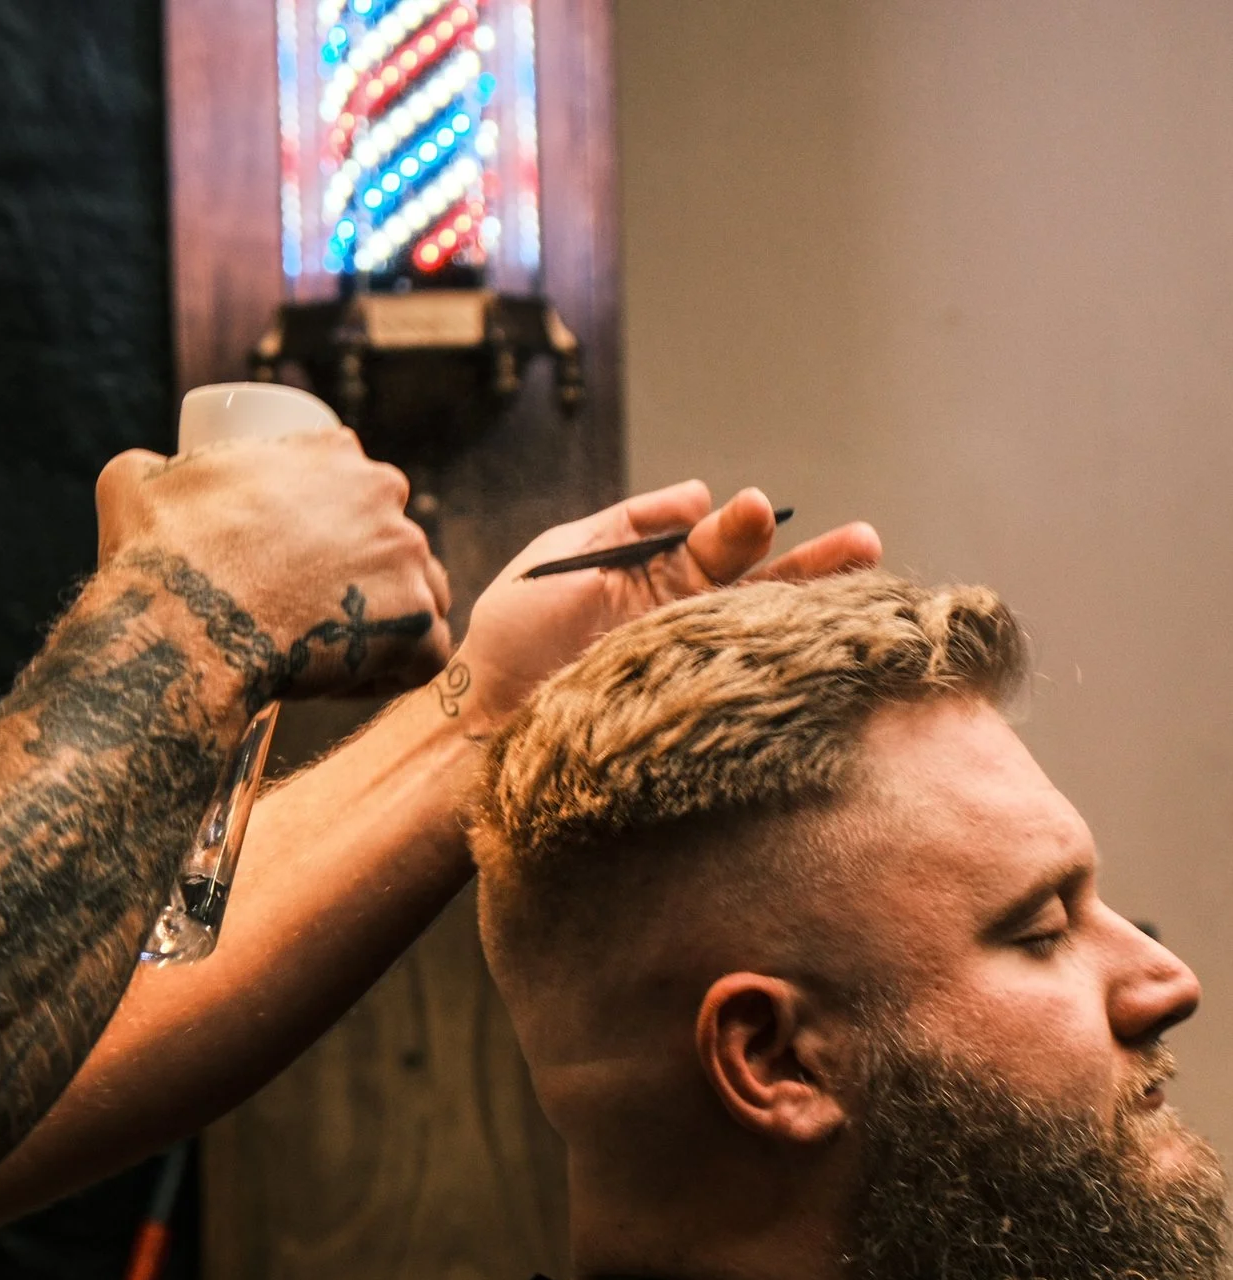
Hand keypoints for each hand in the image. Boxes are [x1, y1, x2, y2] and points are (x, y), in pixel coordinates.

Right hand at [91, 429, 453, 701]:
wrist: (181, 631)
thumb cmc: (158, 557)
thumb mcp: (135, 482)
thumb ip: (149, 465)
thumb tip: (148, 471)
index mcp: (330, 451)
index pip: (349, 482)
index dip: (327, 521)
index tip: (295, 558)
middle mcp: (383, 493)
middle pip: (389, 535)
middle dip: (360, 571)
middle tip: (307, 608)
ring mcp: (408, 558)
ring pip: (417, 590)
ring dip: (384, 617)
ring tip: (330, 648)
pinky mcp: (416, 625)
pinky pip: (424, 653)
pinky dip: (391, 672)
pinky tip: (343, 681)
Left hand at [440, 481, 881, 733]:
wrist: (482, 719)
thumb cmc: (512, 638)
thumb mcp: (560, 560)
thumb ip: (628, 524)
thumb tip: (700, 493)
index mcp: (657, 574)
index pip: (720, 542)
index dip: (741, 527)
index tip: (752, 510)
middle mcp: (684, 616)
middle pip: (760, 583)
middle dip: (809, 563)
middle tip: (862, 540)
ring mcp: (688, 661)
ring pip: (763, 628)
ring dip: (813, 604)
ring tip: (865, 572)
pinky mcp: (685, 703)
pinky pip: (742, 679)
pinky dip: (779, 661)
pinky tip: (818, 639)